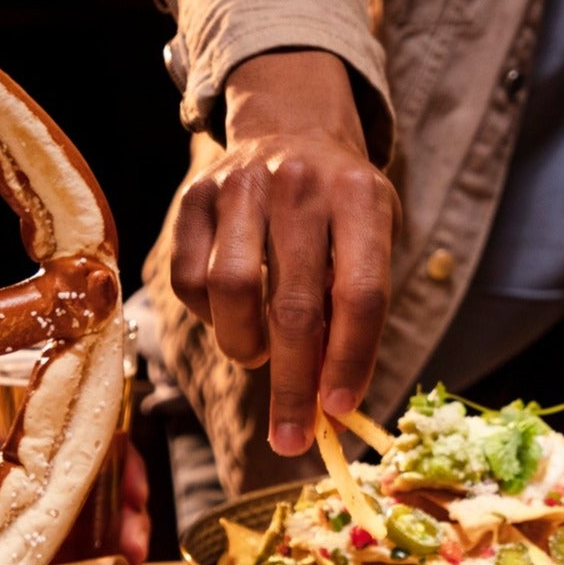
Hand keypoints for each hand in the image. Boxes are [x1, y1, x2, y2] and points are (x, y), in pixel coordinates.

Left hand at [0, 439, 152, 564]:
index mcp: (30, 457)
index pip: (93, 448)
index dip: (124, 465)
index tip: (133, 489)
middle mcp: (48, 492)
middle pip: (110, 495)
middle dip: (133, 517)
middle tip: (133, 542)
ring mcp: (46, 531)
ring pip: (104, 533)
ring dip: (125, 550)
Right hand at [169, 50, 397, 456]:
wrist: (292, 126)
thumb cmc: (342, 207)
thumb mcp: (373, 240)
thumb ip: (357, 312)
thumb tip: (333, 401)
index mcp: (361, 198)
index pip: (360, 295)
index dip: (350, 361)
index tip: (339, 411)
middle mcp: (300, 185)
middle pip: (294, 306)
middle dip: (293, 384)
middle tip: (292, 438)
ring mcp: (240, 186)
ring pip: (231, 293)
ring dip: (247, 347)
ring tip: (264, 356)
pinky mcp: (194, 196)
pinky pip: (190, 280)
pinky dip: (211, 318)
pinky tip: (233, 317)